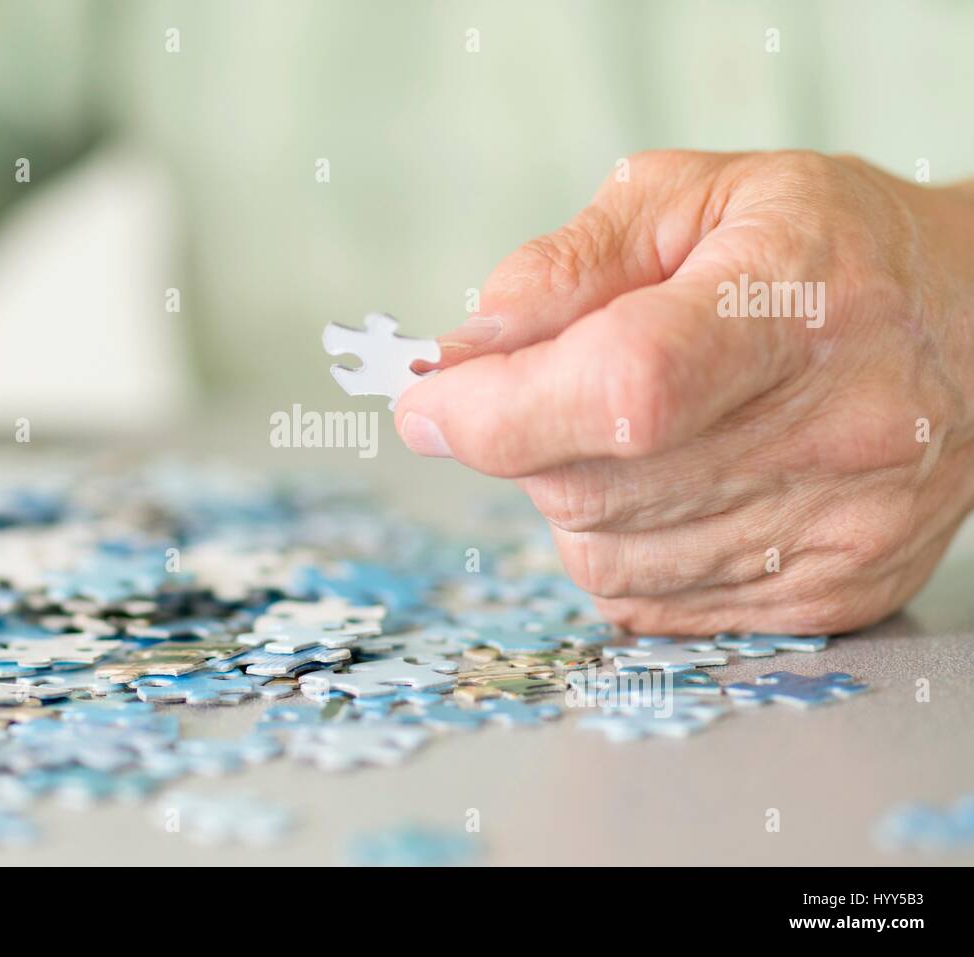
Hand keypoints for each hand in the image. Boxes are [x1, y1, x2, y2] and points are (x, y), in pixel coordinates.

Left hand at [397, 150, 973, 634]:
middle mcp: (828, 430)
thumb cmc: (817, 250)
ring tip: (632, 430)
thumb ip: (562, 268)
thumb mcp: (686, 201)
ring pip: (606, 558)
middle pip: (595, 484)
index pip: (624, 384)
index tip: (427, 403)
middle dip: (524, 439)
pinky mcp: (829, 594)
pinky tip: (668, 486)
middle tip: (544, 386)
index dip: (501, 408)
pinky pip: (650, 604)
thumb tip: (459, 354)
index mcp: (791, 301)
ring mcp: (834, 528)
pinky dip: (622, 550)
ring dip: (571, 496)